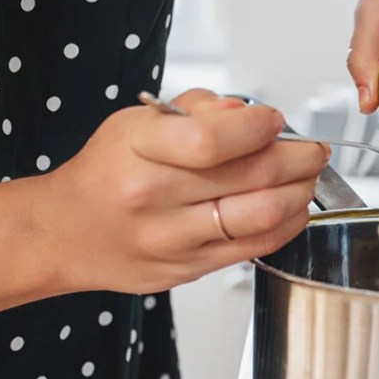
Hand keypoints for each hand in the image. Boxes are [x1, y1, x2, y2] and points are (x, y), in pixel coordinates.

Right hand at [38, 89, 327, 293]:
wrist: (65, 233)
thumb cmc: (106, 173)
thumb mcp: (135, 122)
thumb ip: (196, 109)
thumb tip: (245, 112)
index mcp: (139, 150)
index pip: (213, 139)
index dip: (259, 126)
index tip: (275, 121)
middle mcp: (155, 197)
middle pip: (251, 176)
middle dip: (300, 158)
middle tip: (313, 149)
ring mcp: (173, 239)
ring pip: (263, 214)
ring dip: (301, 192)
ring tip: (308, 177)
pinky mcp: (189, 269)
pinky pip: (256, 247)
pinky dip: (287, 224)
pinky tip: (293, 207)